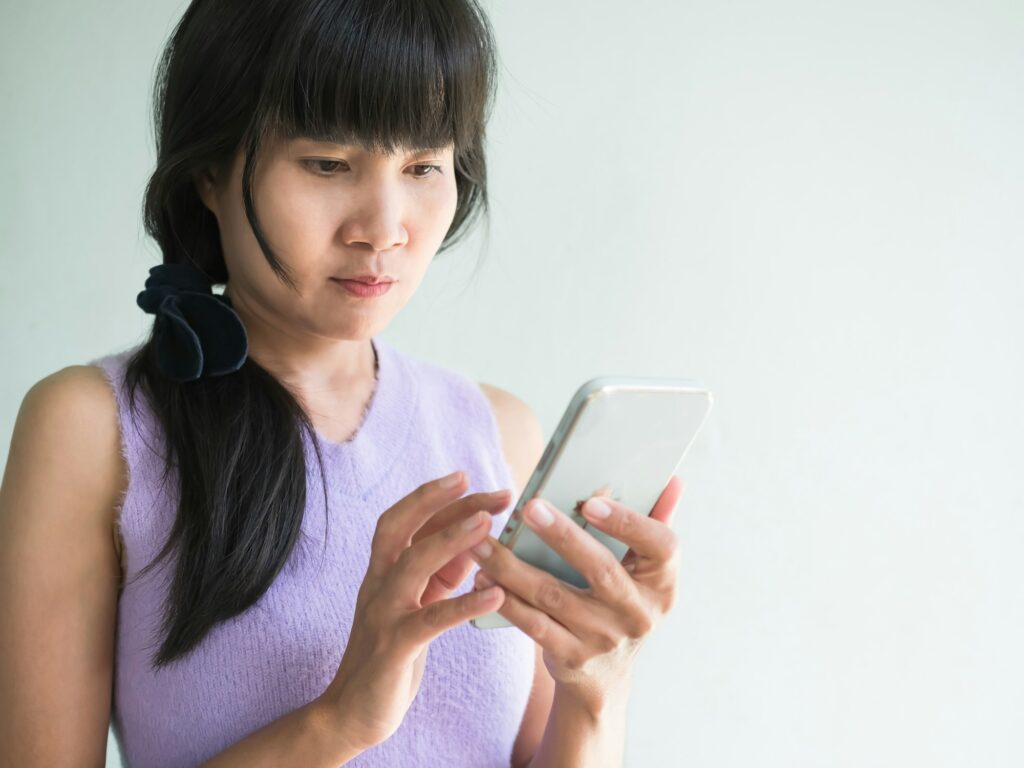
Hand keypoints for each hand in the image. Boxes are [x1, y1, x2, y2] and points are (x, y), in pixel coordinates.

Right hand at [317, 471, 510, 750]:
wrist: (352, 712)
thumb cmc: (392, 653)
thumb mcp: (415, 604)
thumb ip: (438, 573)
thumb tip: (473, 541)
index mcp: (382, 572)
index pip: (404, 521)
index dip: (434, 497)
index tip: (469, 478)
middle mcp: (378, 584)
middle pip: (399, 527)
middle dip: (436, 501)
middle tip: (479, 484)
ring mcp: (384, 613)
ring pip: (413, 563)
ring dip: (451, 538)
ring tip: (487, 523)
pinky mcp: (395, 647)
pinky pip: (431, 620)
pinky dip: (464, 604)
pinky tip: (496, 593)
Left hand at [469, 475, 684, 710]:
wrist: (606, 674)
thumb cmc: (622, 599)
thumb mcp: (646, 569)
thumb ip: (655, 521)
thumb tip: (671, 480)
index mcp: (662, 582)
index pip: (659, 546)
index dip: (627, 522)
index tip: (591, 501)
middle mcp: (638, 613)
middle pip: (600, 570)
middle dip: (563, 537)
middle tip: (530, 507)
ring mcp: (605, 638)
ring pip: (554, 597)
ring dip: (513, 567)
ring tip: (482, 541)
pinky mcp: (572, 657)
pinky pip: (533, 625)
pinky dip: (505, 600)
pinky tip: (482, 577)